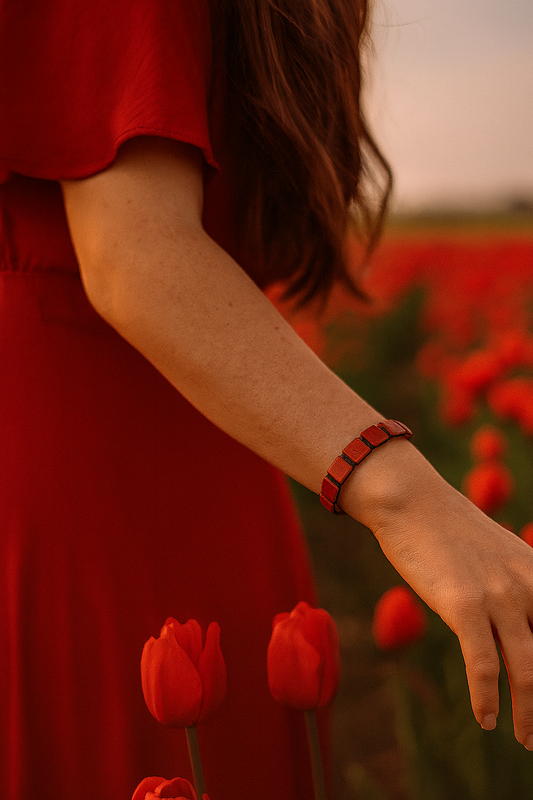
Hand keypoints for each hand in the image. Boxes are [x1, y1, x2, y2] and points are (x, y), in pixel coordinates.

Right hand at [345, 441, 532, 747]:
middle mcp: (528, 586)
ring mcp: (497, 595)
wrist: (412, 501)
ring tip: (526, 739)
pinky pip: (482, 664)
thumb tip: (522, 628)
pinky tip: (486, 720)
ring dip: (528, 713)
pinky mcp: (463, 604)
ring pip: (526, 670)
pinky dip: (486, 698)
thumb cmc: (450, 530)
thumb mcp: (498, 556)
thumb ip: (518, 588)